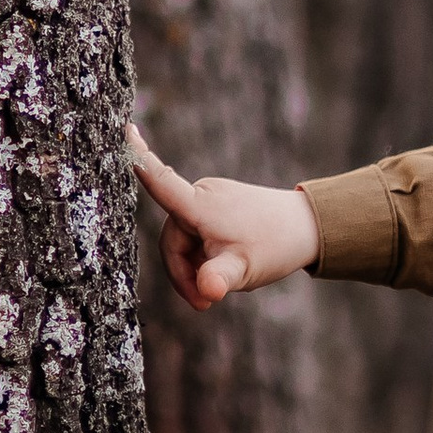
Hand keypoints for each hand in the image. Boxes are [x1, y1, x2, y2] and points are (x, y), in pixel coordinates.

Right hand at [127, 128, 320, 310]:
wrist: (307, 228)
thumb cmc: (275, 245)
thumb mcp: (244, 268)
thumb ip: (220, 279)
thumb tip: (208, 293)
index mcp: (200, 204)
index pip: (161, 180)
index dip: (138, 157)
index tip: (124, 128)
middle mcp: (201, 195)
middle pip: (171, 240)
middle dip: (184, 273)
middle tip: (206, 304)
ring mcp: (210, 199)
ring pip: (184, 242)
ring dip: (195, 268)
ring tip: (223, 283)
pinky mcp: (218, 205)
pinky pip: (197, 235)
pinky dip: (204, 256)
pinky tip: (226, 267)